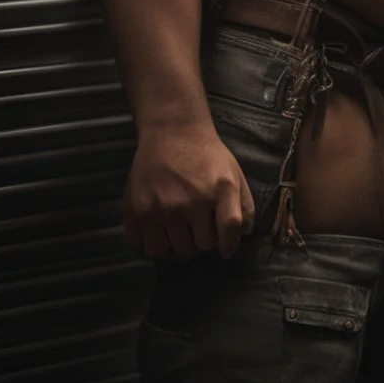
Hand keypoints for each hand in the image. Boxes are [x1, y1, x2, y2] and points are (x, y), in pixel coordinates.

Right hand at [123, 119, 255, 259]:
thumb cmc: (206, 154)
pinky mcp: (138, 210)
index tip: (226, 249)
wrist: (172, 131)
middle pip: (202, 246)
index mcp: (220, 189)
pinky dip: (154, 245)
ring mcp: (163, 207)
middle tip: (200, 230)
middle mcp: (191, 201)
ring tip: (182, 232)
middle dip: (205, 242)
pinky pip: (146, 247)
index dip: (230, 245)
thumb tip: (243, 235)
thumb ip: (244, 204)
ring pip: (176, 251)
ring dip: (182, 246)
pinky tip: (161, 232)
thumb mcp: (234, 172)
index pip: (229, 230)